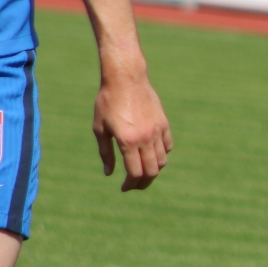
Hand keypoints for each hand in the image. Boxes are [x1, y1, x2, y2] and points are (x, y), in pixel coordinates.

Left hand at [93, 65, 172, 191]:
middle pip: (152, 171)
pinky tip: (151, 154)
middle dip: (143, 183)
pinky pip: (167, 146)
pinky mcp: (163, 123)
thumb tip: (109, 173)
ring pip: (162, 161)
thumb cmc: (108, 102)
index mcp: (127, 141)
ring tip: (142, 171)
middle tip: (134, 185)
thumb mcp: (100, 128)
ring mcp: (157, 131)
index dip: (130, 184)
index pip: (135, 173)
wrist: (126, 78)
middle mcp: (145, 138)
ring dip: (153, 170)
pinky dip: (162, 155)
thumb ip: (106, 153)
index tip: (123, 188)